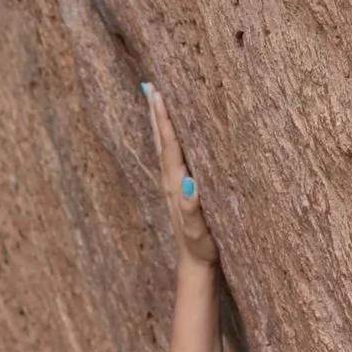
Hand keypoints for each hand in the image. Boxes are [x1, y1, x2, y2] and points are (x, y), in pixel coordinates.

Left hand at [143, 83, 217, 266]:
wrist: (195, 266)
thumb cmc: (202, 248)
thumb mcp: (198, 230)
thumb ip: (191, 207)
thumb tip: (188, 182)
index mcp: (176, 185)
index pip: (169, 145)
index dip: (164, 119)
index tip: (158, 94)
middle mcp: (170, 182)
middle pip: (160, 140)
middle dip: (156, 113)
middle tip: (149, 85)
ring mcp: (173, 186)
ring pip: (163, 147)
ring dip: (159, 122)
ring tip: (156, 100)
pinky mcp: (178, 191)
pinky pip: (171, 156)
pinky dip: (168, 139)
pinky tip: (172, 133)